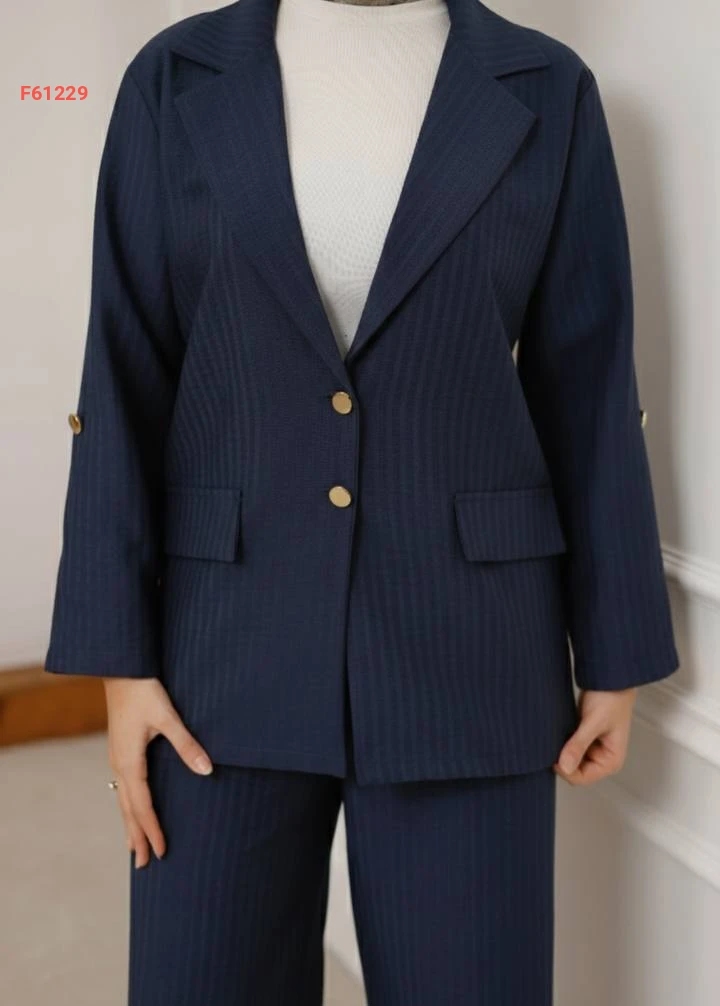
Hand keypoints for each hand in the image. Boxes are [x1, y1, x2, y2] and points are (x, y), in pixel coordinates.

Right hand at [103, 676, 213, 866]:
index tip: (162, 851)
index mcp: (130, 761)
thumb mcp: (168, 717)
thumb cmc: (144, 691)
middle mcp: (120, 764)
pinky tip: (132, 809)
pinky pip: (123, 787)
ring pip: (123, 800)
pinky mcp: (120, 749)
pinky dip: (128, 806)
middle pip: (128, 809)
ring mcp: (118, 757)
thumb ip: (187, 744)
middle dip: (137, 837)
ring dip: (130, 825)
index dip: (152, 829)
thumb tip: (207, 770)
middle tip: (145, 865)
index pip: (142, 805)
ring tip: (135, 848)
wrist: (121, 668)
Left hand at [553, 687, 637, 785]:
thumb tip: (565, 766)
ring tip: (558, 734)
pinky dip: (562, 742)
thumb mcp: (594, 722)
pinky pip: (569, 747)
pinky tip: (559, 731)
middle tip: (552, 743)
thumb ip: (579, 745)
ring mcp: (592, 749)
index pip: (582, 778)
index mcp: (611, 761)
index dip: (565, 770)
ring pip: (570, 759)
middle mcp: (602, 758)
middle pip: (574, 771)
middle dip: (563, 760)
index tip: (552, 756)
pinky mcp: (584, 739)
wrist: (609, 678)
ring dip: (562, 750)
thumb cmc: (611, 698)